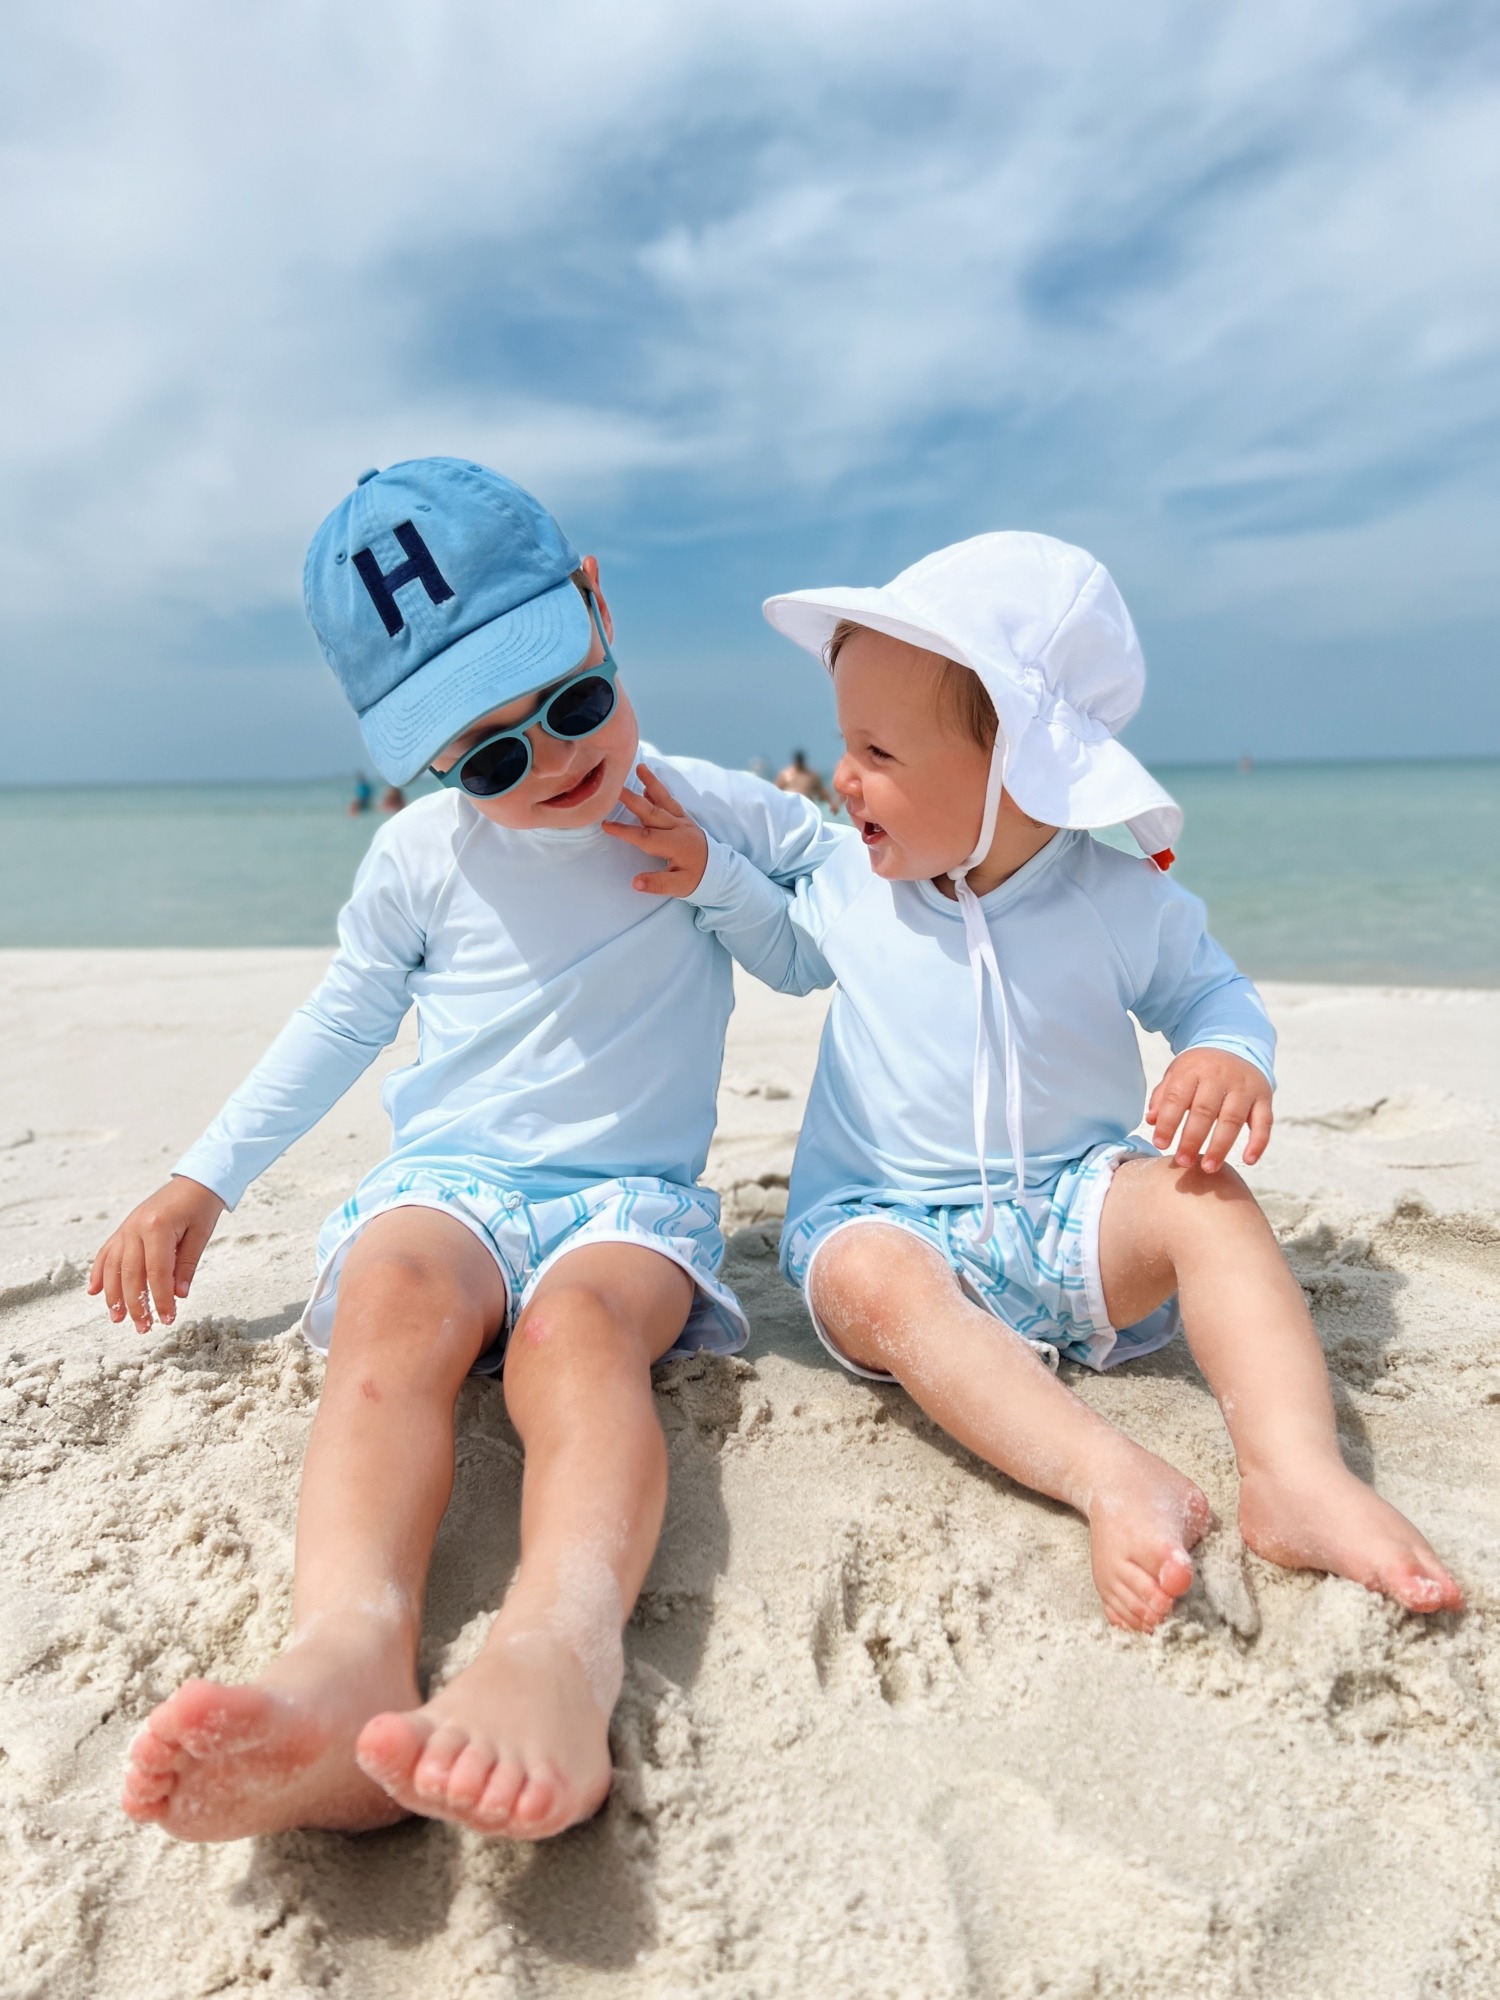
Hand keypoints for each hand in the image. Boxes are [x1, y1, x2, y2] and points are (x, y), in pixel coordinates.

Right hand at [88, 1176, 226, 1331]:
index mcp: (158, 1227)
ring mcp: (126, 1228)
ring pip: (113, 1267)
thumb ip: (186, 1265)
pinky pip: (106, 1253)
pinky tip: (94, 1292)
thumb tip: (178, 1296)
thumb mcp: (201, 1235)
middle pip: (131, 1274)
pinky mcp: (123, 1229)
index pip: (157, 1273)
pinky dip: (99, 1273)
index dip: (161, 1299)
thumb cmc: (200, 1207)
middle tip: (143, 1328)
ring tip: (117, 1318)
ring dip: (113, 1295)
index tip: (167, 1319)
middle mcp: (136, 1228)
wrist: (194, 1180)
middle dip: (136, 1304)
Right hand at [602, 764, 709, 897]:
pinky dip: (659, 791)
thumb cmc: (697, 879)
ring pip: (664, 799)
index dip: (623, 831)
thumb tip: (635, 882)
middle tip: (613, 787)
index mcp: (675, 845)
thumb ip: (657, 884)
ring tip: (639, 767)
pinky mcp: (685, 818)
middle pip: (651, 811)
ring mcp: (682, 821)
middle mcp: (678, 828)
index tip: (605, 824)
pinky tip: (647, 785)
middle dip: (631, 799)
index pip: (644, 837)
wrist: (720, 871)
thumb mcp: (679, 887)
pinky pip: (670, 801)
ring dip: (651, 782)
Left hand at [1147, 1049, 1272, 1172]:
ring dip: (1220, 1147)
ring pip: (1233, 1119)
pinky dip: (1258, 1142)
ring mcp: (1244, 1086)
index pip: (1177, 1097)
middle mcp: (1220, 1076)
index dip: (1168, 1122)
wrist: (1234, 1045)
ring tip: (1208, 1167)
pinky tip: (1249, 1160)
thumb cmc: (1199, 1068)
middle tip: (1182, 1161)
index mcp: (1194, 1069)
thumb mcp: (1177, 1073)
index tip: (1160, 1144)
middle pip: (1204, 1111)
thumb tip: (1151, 1121)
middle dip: (1192, 1139)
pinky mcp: (1264, 1096)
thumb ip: (1163, 1096)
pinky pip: (1264, 1122)